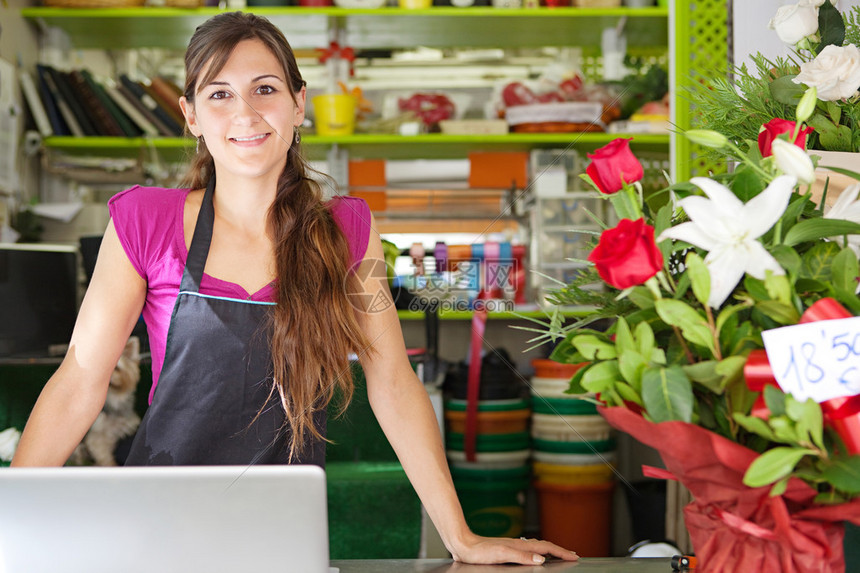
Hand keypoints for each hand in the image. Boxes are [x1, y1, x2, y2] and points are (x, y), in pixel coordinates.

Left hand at [448, 532, 578, 564]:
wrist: (464, 545)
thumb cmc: (480, 552)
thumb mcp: (502, 555)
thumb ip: (522, 556)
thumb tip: (542, 559)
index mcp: (520, 545)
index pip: (546, 548)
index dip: (561, 552)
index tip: (574, 556)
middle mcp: (518, 544)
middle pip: (544, 546)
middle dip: (559, 550)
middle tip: (572, 555)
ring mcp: (513, 546)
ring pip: (537, 546)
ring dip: (550, 550)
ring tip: (559, 554)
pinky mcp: (506, 549)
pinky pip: (528, 549)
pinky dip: (538, 551)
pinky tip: (534, 555)